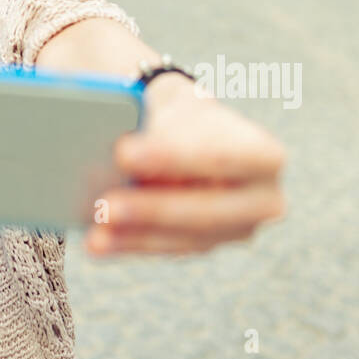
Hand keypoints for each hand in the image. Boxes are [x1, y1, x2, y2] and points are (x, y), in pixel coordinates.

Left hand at [84, 76, 286, 256]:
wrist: (192, 128)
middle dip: (150, 208)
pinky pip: (166, 249)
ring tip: (92, 231)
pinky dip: (128, 244)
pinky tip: (96, 242)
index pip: (219, 157)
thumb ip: (156, 131)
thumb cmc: (181, 112)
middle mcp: (264, 201)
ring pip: (182, 238)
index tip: (121, 152)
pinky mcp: (206, 245)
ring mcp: (237, 230)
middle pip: (204, 209)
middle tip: (102, 203)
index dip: (170, 157)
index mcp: (265, 156)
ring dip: (133, 235)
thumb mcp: (175, 109)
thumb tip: (114, 159)